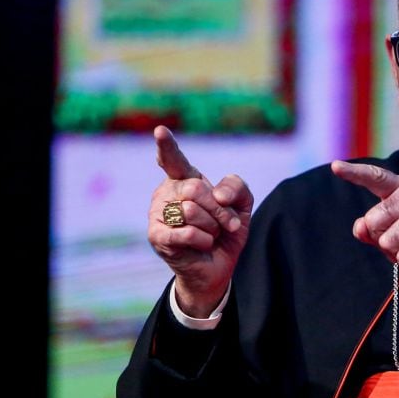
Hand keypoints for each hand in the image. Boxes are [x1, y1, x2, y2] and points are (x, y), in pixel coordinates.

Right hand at [148, 126, 253, 316]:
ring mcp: (157, 214)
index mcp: (185, 179)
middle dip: (219, 210)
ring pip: (192, 212)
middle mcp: (167, 192)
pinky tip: (201, 245)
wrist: (218, 266)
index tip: (160, 131)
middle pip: (196, 189)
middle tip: (225, 224)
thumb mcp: (241, 206)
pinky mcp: (157, 236)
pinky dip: (204, 241)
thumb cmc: (225, 231)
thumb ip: (237, 188)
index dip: (167, 146)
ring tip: (209, 236)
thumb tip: (218, 194)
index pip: (174, 160)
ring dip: (212, 228)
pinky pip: (188, 233)